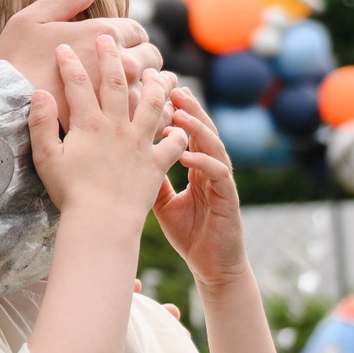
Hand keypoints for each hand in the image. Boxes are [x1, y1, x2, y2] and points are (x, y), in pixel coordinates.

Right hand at [0, 0, 165, 125]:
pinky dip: (152, 116)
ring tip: (144, 91)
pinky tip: (145, 118)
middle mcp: (122, 64)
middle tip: (131, 67)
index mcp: (104, 34)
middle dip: (142, 59)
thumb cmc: (14, 61)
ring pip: (154, 89)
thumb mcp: (32, 19)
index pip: (137, 31)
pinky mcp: (120, 127)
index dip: (128, 37)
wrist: (4, 109)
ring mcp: (123, 97)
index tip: (119, 45)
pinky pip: (149, 119)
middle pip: (151, 58)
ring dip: (151, 87)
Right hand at [27, 34, 186, 231]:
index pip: (77, 84)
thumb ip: (41, 123)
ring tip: (158, 72)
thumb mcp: (46, 158)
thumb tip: (39, 92)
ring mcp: (140, 143)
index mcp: (89, 124)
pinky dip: (178, 130)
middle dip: (112, 57)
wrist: (102, 222)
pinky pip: (173, 142)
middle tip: (110, 37)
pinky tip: (180, 122)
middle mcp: (117, 127)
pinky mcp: (156, 163)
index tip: (64, 47)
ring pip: (153, 104)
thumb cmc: (69, 193)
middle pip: (117, 84)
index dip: (70, 63)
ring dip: (156, 85)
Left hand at [152, 87, 250, 290]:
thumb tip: (125, 154)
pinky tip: (186, 155)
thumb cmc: (188, 231)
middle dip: (188, 107)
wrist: (212, 266)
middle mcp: (211, 168)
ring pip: (213, 145)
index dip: (174, 111)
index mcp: (196, 165)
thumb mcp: (162, 199)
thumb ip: (151, 175)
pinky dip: (203, 162)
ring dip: (197, 128)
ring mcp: (221, 181)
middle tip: (170, 87)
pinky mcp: (228, 198)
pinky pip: (218, 174)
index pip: (186, 131)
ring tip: (179, 113)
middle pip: (202, 129)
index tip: (155, 90)